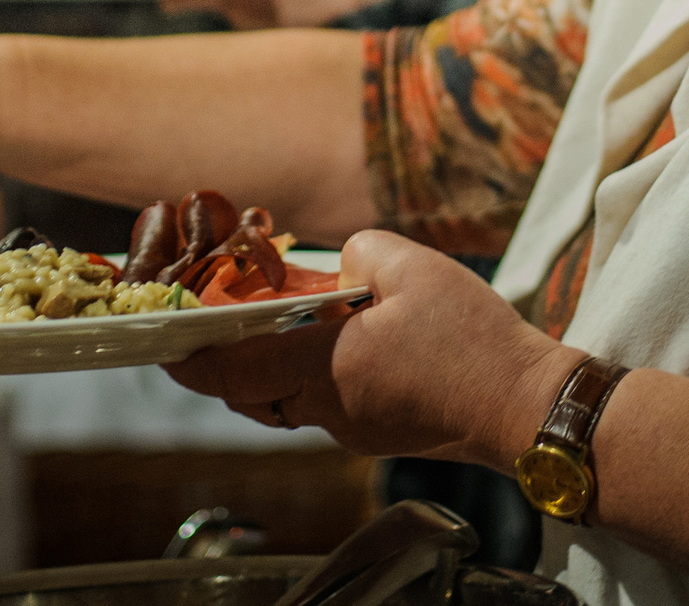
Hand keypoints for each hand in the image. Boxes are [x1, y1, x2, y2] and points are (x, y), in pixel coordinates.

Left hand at [164, 229, 575, 461]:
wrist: (524, 406)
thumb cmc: (472, 341)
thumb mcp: (410, 266)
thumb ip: (354, 256)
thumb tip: (336, 269)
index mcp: (322, 365)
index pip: (228, 369)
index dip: (188, 355)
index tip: (164, 340)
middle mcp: (325, 406)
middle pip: (248, 390)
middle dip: (228, 356)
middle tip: (225, 317)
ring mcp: (350, 427)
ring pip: (284, 399)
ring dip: (273, 364)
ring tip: (285, 320)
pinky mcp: (374, 432)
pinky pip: (322, 403)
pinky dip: (312, 373)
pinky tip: (340, 340)